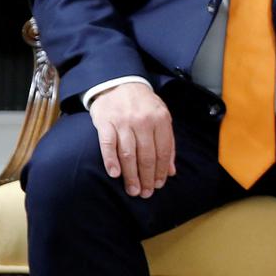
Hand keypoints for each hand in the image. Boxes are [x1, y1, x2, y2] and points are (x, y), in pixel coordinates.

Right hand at [88, 81, 175, 197]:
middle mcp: (143, 121)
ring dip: (131, 175)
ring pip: (128, 153)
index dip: (161, 170)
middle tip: (145, 193)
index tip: (158, 185)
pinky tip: (114, 174)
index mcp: (160, 119)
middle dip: (146, 177)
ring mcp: (123, 122)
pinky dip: (111, 160)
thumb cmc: (143, 104)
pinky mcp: (105, 122)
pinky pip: (108, 144)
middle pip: (146, 155)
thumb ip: (168, 142)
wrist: (119, 82)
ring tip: (133, 190)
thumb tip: (171, 170)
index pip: (162, 151)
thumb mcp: (162, 117)